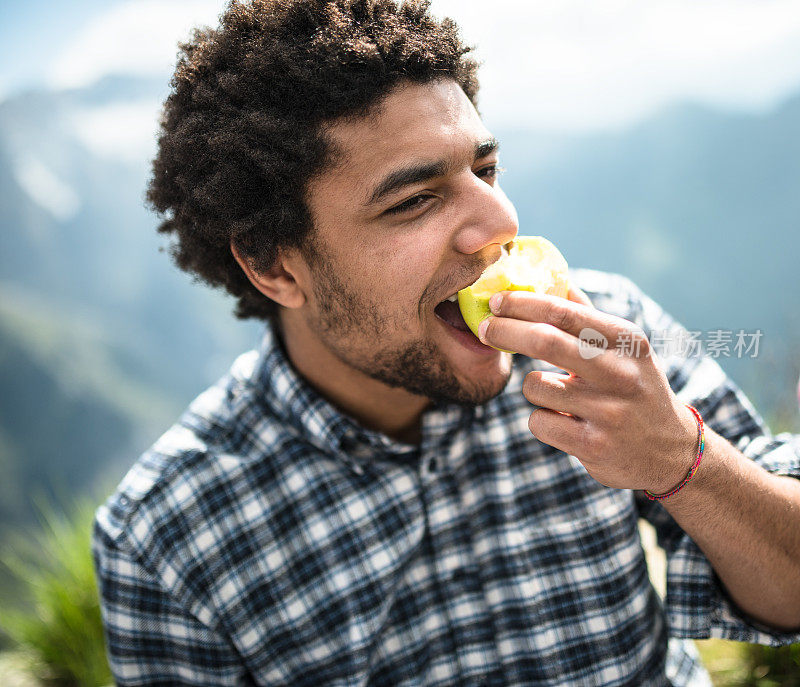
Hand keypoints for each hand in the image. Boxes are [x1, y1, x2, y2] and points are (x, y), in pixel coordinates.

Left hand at [478, 289, 697, 491]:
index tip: (497, 301)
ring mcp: (607, 411)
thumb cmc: (634, 386)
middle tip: (485, 328)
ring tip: (557, 393)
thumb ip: (585, 314)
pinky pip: (538, 422)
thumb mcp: (624, 347)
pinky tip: (565, 422)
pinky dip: (542, 420)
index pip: (564, 311)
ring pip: (534, 386)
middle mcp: (620, 373)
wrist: (670, 450)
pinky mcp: (592, 445)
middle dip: (505, 331)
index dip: (522, 303)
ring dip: (533, 386)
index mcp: (626, 340)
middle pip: (544, 341)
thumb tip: (550, 277)